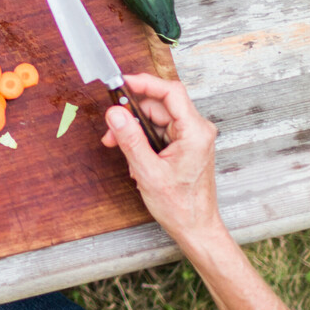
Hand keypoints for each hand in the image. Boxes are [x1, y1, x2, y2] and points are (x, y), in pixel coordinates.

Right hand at [101, 73, 222, 243]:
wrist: (195, 227)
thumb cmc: (180, 206)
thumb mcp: (148, 172)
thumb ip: (130, 139)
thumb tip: (115, 113)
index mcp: (195, 132)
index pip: (171, 92)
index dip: (144, 83)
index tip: (122, 83)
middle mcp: (197, 130)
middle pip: (159, 106)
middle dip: (132, 115)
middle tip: (112, 130)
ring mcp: (192, 137)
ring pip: (157, 119)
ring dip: (136, 131)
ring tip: (124, 151)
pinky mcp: (185, 145)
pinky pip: (160, 132)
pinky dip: (144, 141)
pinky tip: (137, 159)